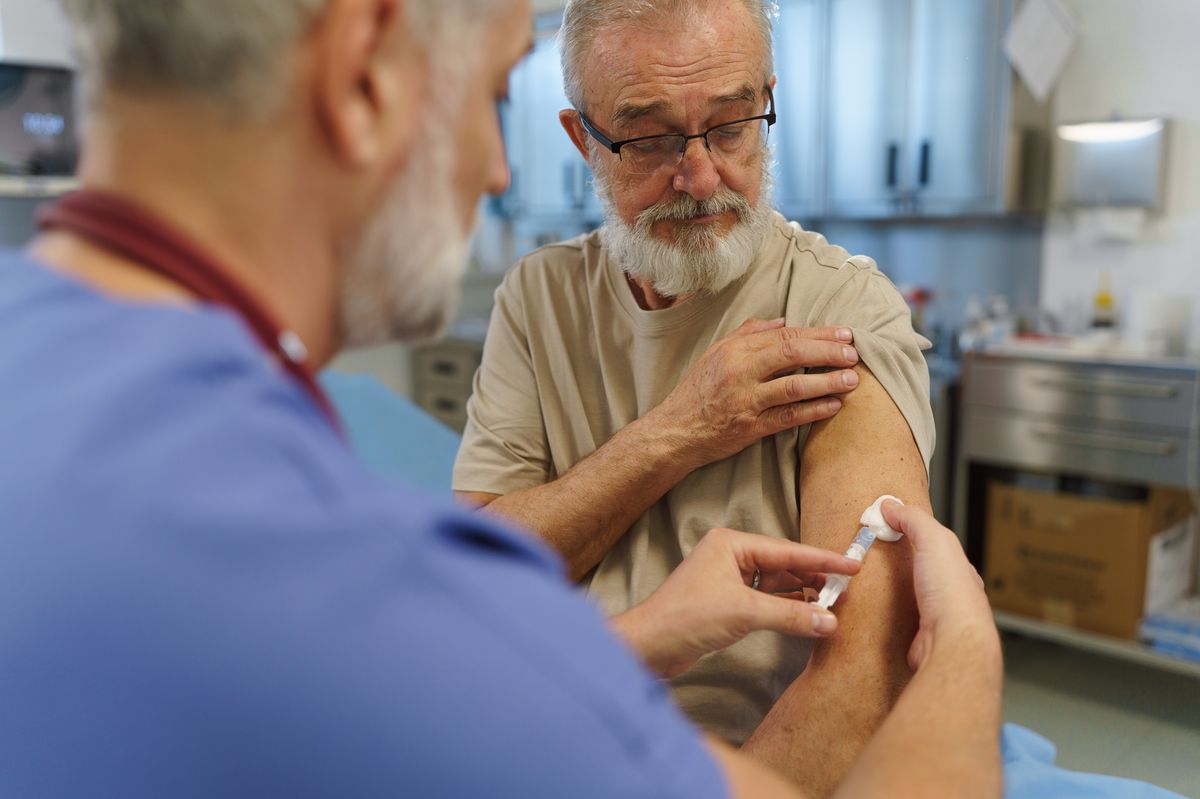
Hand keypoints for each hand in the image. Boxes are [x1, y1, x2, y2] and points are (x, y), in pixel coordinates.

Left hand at [611, 528, 859, 678]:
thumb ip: (790, 615)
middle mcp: (728, 555)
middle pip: (782, 564)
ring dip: (801, 593)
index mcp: (730, 544)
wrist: (650, 646)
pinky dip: (785, 607)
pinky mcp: (725, 601)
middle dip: (813, 576)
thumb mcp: (744, 613)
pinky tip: (805, 614)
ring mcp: (726, 578)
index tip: (852, 564)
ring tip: (831, 602)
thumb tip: (829, 621)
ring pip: (774, 583)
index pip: (786, 550)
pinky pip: (764, 599)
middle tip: (846, 587)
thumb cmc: (685, 618)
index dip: (821, 559)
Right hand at [650, 318, 860, 467]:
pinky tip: (834, 406)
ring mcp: (746, 400)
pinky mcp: (750, 427)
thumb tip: (782, 321)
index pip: (785, 335)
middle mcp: (740, 371)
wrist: (675, 431)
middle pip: (793, 354)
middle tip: (853, 354)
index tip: (844, 334)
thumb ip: (748, 334)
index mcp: (735, 350)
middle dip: (828, 352)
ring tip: (852, 379)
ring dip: (827, 381)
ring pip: (795, 386)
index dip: (819, 333)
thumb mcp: (715, 353)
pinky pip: (788, 417)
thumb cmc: (697, 391)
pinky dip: (814, 410)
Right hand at [881, 501, 998, 671]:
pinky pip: (897, 621)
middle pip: (921, 572)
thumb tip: (892, 505)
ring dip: (891, 592)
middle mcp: (948, 594)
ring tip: (866, 582)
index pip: (934, 544)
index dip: (912, 532)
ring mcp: (934, 617)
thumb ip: (914, 520)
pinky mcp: (916, 637)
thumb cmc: (952, 595)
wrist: (951, 643)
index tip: (886, 524)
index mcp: (957, 570)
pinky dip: (885, 615)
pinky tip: (871, 611)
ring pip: (910, 598)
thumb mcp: (934, 540)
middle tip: (870, 554)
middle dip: (899, 564)